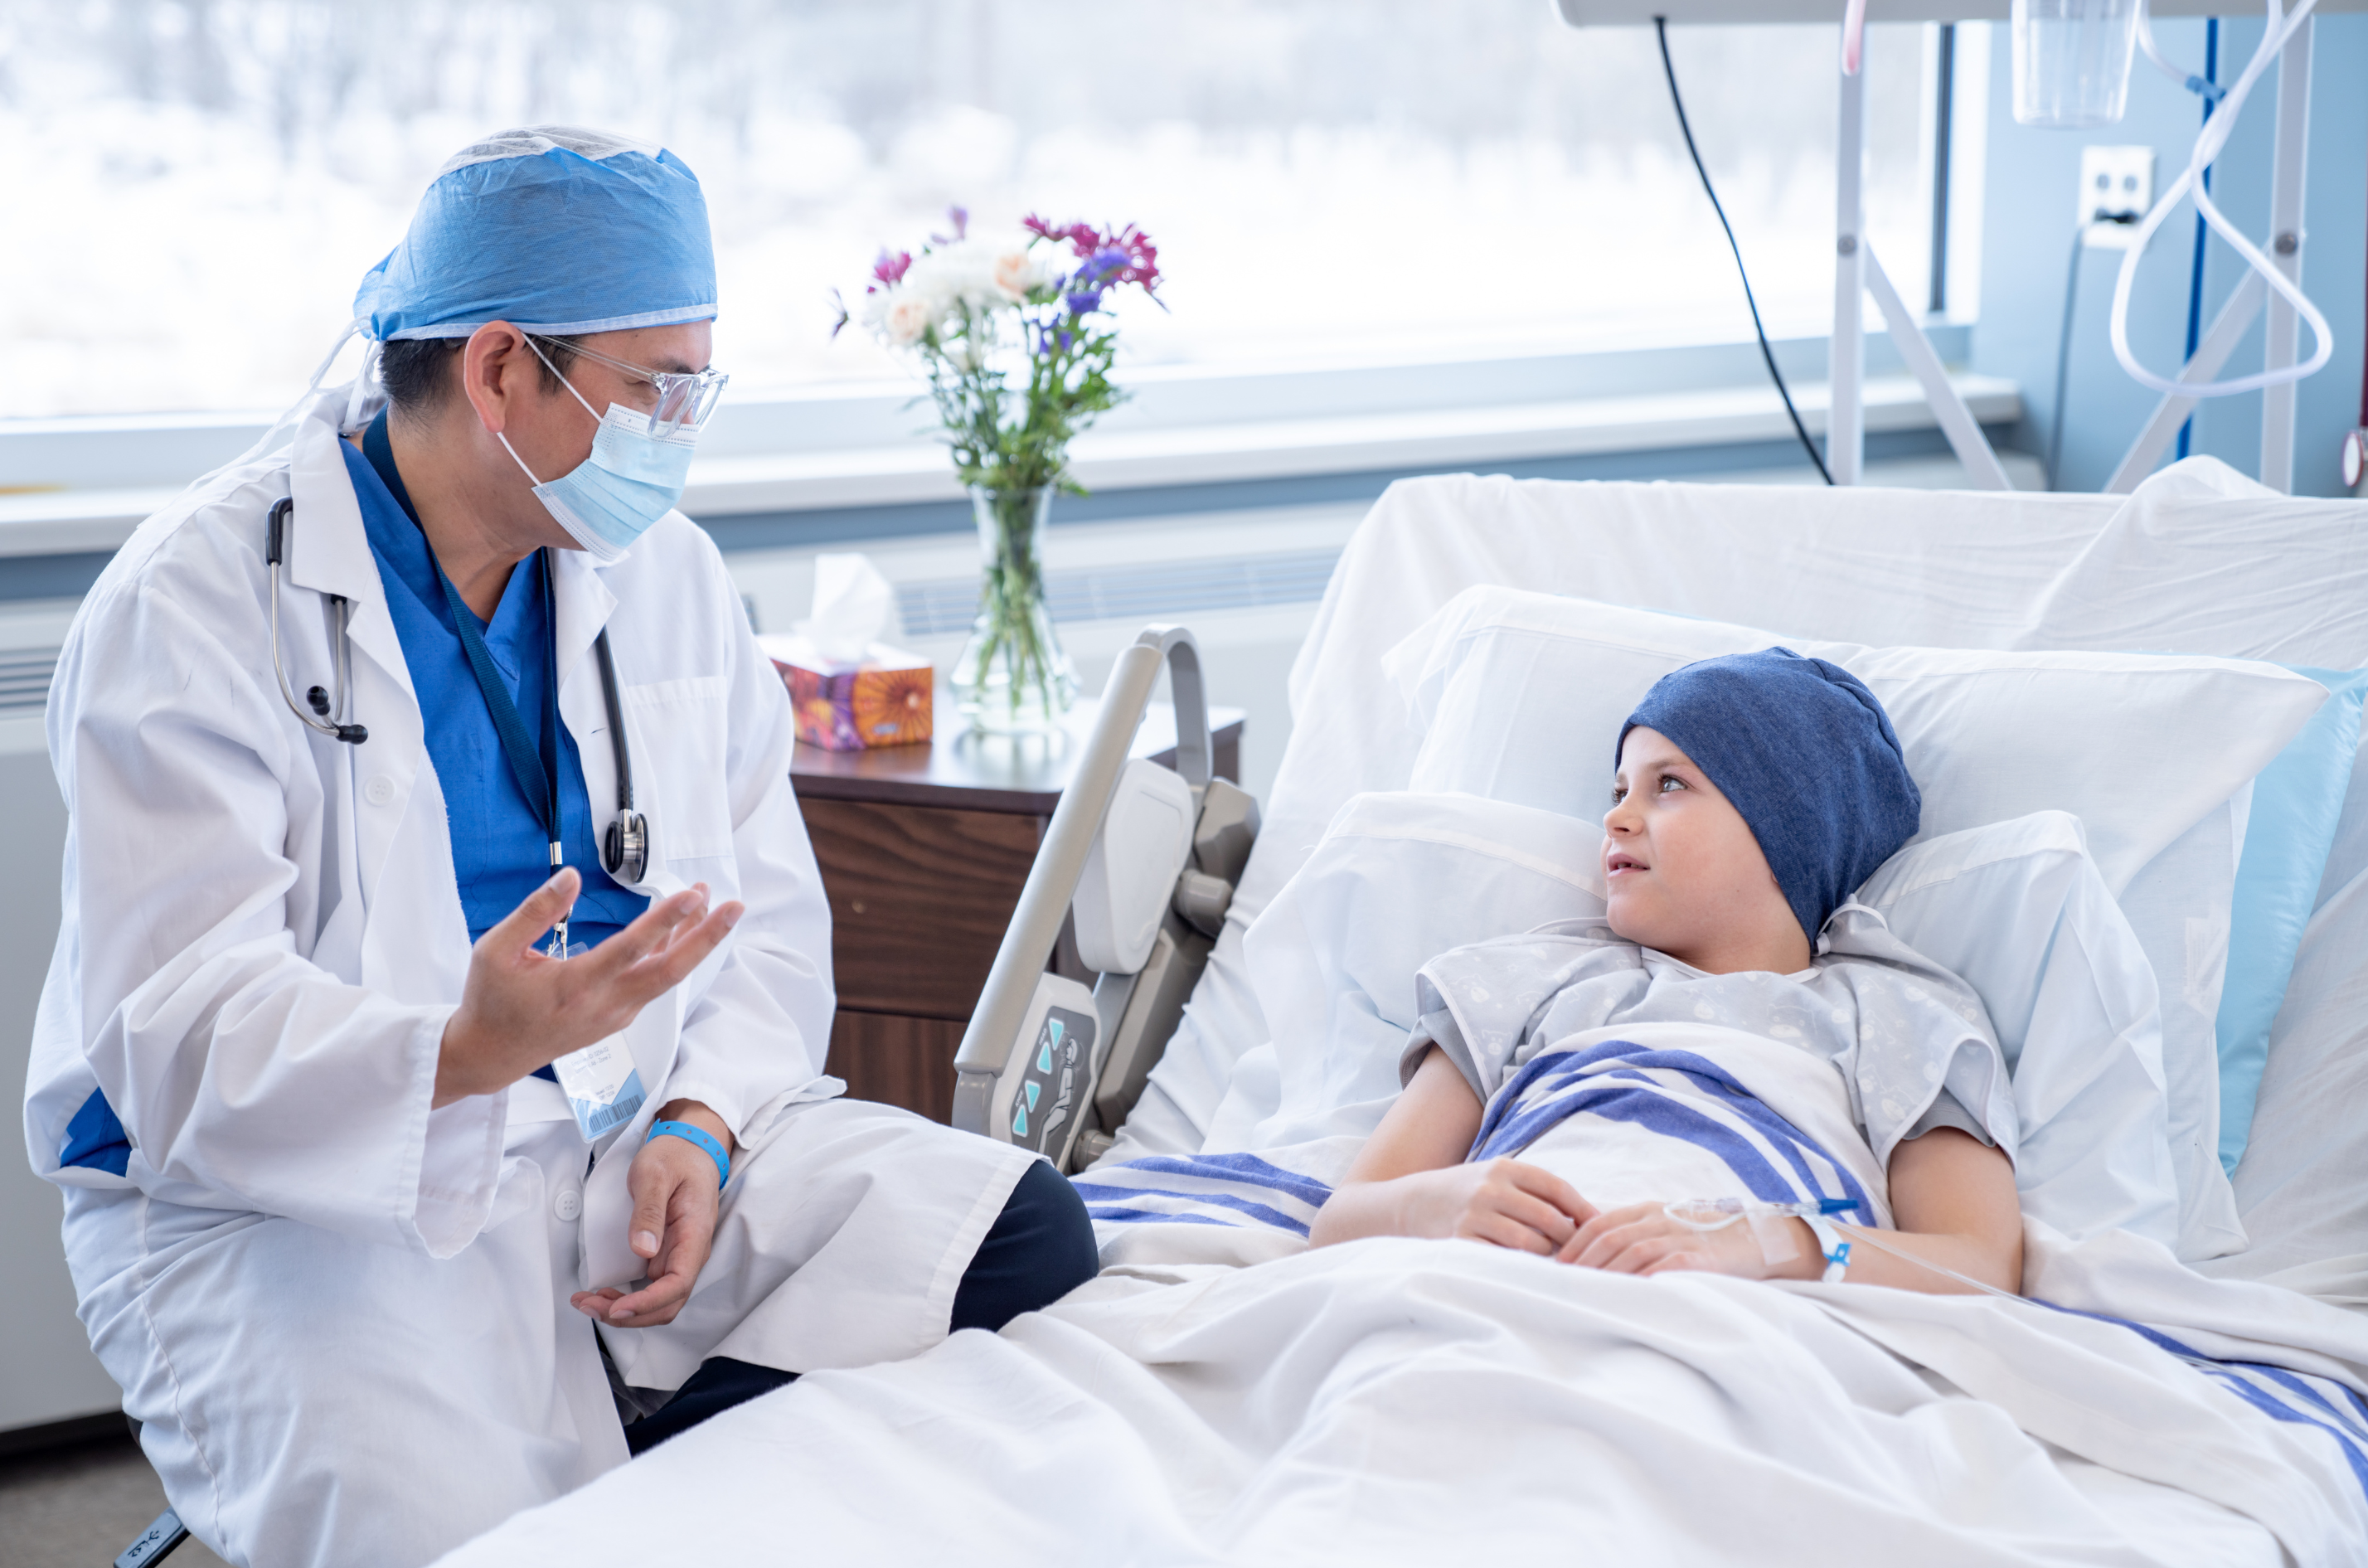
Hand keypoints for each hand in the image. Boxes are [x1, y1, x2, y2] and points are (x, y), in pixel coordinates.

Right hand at [433, 870, 743, 1106]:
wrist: (490, 1055)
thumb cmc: (491, 1000)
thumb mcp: (496, 949)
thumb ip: (536, 910)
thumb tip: (572, 877)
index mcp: (576, 985)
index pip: (632, 948)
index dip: (666, 920)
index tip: (692, 894)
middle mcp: (605, 1004)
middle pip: (671, 971)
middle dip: (708, 937)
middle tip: (735, 907)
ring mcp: (616, 1015)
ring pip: (667, 978)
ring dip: (693, 942)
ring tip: (710, 904)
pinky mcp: (619, 1018)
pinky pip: (655, 985)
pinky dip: (673, 957)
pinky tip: (680, 932)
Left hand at [571, 1100, 733, 1327]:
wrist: (690, 1147)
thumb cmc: (674, 1157)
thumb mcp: (655, 1174)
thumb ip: (649, 1211)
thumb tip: (642, 1250)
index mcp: (694, 1234)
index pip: (678, 1284)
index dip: (647, 1303)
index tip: (617, 1307)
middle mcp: (691, 1253)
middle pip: (667, 1303)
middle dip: (629, 1315)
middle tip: (588, 1304)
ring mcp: (679, 1256)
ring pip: (658, 1302)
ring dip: (625, 1311)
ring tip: (588, 1301)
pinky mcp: (666, 1256)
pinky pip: (649, 1288)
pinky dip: (626, 1298)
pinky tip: (603, 1292)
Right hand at [1391, 1158, 1598, 1254]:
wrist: (1413, 1202)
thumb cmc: (1466, 1192)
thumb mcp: (1496, 1177)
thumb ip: (1533, 1190)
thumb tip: (1583, 1215)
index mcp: (1505, 1168)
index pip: (1556, 1187)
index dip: (1583, 1208)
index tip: (1600, 1226)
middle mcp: (1491, 1188)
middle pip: (1548, 1217)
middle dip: (1569, 1238)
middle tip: (1581, 1253)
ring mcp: (1475, 1216)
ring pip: (1529, 1242)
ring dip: (1547, 1256)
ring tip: (1555, 1263)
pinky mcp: (1462, 1241)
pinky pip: (1502, 1259)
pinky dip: (1521, 1268)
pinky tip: (1529, 1271)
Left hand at [1556, 1202, 1812, 1278]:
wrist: (1759, 1238)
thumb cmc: (1707, 1238)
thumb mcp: (1668, 1227)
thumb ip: (1638, 1234)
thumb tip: (1598, 1256)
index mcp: (1649, 1210)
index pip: (1602, 1222)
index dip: (1577, 1241)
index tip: (1559, 1262)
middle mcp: (1661, 1219)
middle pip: (1611, 1237)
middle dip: (1584, 1260)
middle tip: (1565, 1281)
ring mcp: (1680, 1237)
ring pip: (1633, 1251)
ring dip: (1606, 1272)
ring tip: (1586, 1290)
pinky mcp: (1700, 1257)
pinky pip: (1665, 1267)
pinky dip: (1643, 1279)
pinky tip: (1627, 1293)